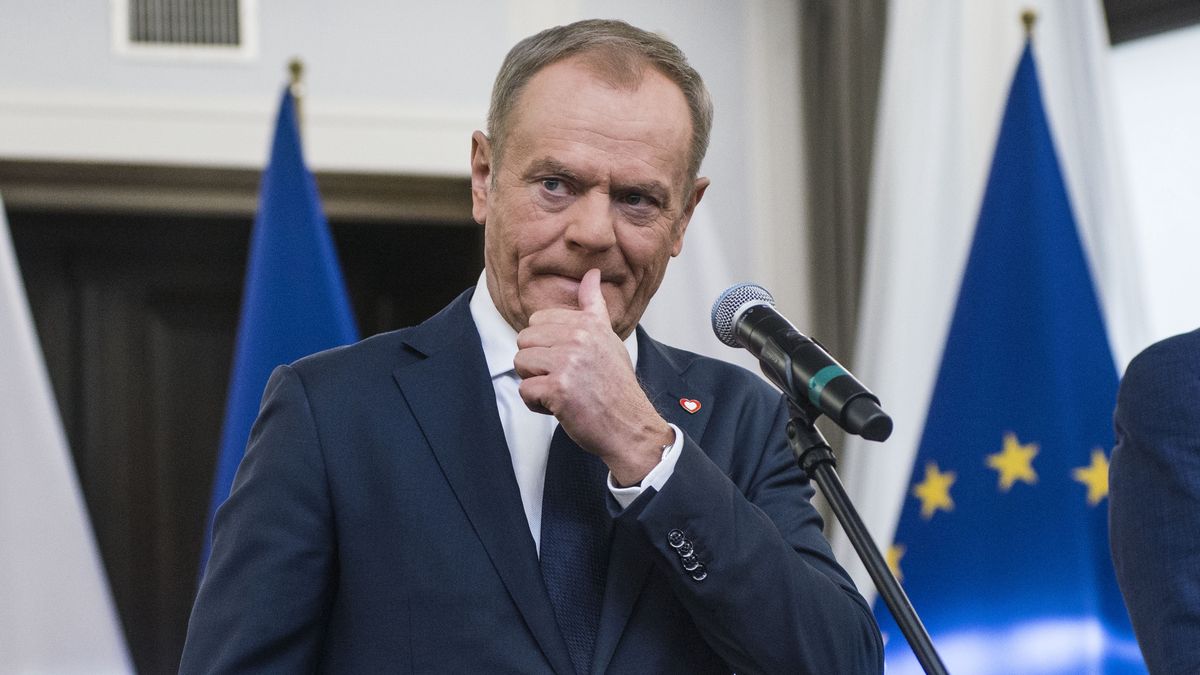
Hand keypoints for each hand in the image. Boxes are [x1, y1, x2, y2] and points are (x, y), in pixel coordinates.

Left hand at [514, 269, 673, 485]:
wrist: (630, 425)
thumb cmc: (616, 386)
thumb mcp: (608, 338)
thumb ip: (593, 307)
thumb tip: (591, 274)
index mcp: (588, 323)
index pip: (538, 320)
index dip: (546, 345)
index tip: (569, 360)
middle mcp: (578, 337)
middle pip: (524, 340)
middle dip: (537, 363)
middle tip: (565, 378)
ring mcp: (568, 361)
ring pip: (520, 363)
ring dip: (535, 383)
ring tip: (562, 391)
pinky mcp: (558, 387)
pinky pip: (524, 390)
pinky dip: (537, 404)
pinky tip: (559, 406)